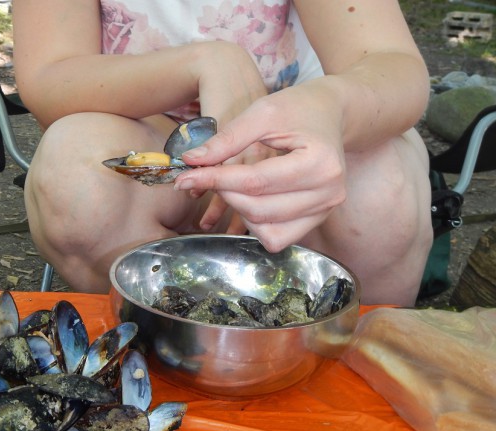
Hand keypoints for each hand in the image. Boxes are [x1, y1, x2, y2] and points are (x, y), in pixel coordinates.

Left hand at [174, 85, 347, 251]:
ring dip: (239, 212)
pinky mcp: (318, 219)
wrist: (330, 113)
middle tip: (206, 177)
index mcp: (319, 162)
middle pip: (260, 209)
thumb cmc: (297, 108)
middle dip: (225, 195)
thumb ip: (228, 139)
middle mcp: (329, 192)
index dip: (216, 180)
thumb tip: (191, 162)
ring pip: (268, 231)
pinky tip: (247, 200)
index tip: (185, 177)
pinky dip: (256, 224)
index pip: (256, 181)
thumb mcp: (262, 112)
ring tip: (230, 186)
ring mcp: (326, 210)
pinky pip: (279, 238)